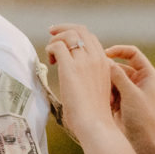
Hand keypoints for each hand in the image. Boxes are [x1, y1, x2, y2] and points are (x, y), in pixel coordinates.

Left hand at [46, 24, 115, 139]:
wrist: (96, 124)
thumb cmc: (95, 115)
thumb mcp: (98, 89)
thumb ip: (90, 78)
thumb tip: (74, 79)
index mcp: (104, 62)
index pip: (89, 37)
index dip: (75, 35)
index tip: (63, 40)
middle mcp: (96, 58)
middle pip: (79, 30)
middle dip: (63, 29)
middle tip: (51, 34)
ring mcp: (84, 62)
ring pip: (68, 35)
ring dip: (55, 40)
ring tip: (51, 55)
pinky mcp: (70, 68)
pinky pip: (58, 46)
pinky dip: (50, 49)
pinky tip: (50, 62)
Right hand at [104, 44, 154, 145]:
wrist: (141, 141)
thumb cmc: (142, 118)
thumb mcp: (130, 94)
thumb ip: (118, 76)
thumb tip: (106, 61)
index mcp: (147, 74)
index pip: (132, 53)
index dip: (119, 50)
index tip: (105, 54)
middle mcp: (138, 79)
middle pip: (119, 66)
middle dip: (109, 73)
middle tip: (99, 77)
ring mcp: (128, 89)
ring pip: (111, 78)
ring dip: (107, 85)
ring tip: (107, 97)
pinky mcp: (119, 99)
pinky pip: (108, 89)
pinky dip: (105, 94)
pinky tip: (106, 103)